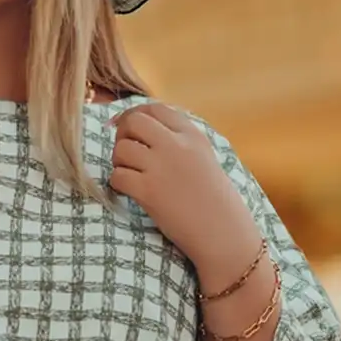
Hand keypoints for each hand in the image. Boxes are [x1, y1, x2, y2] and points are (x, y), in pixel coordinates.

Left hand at [109, 103, 263, 280]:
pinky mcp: (148, 191)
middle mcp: (176, 145)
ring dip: (119, 161)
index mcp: (192, 135)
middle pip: (134, 121)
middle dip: (122, 134)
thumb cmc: (215, 200)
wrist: (223, 231)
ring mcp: (161, 167)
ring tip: (130, 175)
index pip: (154, 108)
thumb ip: (179, 141)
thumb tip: (142, 127)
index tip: (126, 128)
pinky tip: (129, 192)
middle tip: (126, 153)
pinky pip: (117, 176)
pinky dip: (118, 184)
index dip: (134, 115)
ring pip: (121, 148)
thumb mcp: (204, 158)